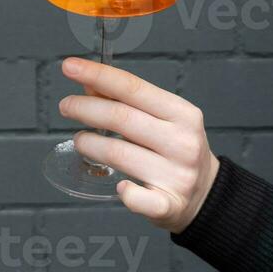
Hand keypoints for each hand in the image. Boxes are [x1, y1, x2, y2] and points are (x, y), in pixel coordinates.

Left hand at [59, 58, 219, 233]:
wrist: (207, 192)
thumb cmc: (175, 148)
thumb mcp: (161, 118)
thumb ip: (127, 101)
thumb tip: (88, 84)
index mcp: (182, 113)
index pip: (133, 87)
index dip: (98, 75)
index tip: (69, 66)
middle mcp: (182, 142)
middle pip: (121, 118)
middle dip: (84, 109)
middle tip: (65, 107)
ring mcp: (177, 175)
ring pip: (118, 154)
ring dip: (89, 144)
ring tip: (80, 140)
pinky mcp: (169, 205)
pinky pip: (138, 198)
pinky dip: (125, 193)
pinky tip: (119, 185)